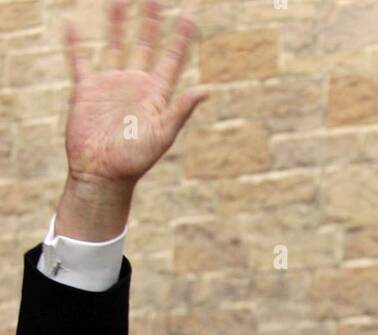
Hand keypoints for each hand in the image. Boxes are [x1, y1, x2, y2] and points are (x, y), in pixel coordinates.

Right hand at [63, 0, 208, 188]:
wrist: (102, 175)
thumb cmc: (134, 162)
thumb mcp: (162, 136)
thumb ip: (180, 110)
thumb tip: (206, 90)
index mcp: (155, 95)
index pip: (171, 60)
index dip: (180, 39)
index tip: (190, 16)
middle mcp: (134, 85)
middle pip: (145, 45)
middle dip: (151, 22)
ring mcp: (110, 84)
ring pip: (115, 44)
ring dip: (118, 22)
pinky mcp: (87, 90)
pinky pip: (80, 60)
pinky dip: (75, 43)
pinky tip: (72, 24)